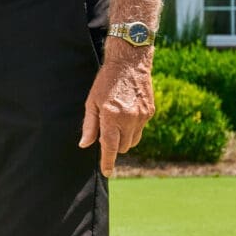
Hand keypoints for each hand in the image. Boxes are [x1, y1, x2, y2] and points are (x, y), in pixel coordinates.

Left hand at [80, 51, 154, 175]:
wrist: (130, 63)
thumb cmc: (106, 82)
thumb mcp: (91, 102)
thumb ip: (89, 125)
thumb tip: (85, 145)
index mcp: (111, 117)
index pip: (110, 147)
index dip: (107, 162)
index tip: (107, 172)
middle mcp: (129, 119)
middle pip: (122, 147)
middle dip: (114, 145)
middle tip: (106, 131)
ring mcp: (142, 116)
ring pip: (133, 141)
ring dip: (124, 138)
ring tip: (116, 121)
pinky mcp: (150, 112)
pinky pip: (141, 129)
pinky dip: (133, 128)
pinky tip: (126, 113)